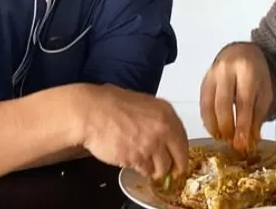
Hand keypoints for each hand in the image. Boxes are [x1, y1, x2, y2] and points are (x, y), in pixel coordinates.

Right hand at [74, 84, 188, 181]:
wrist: (92, 112)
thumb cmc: (111, 105)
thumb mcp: (143, 104)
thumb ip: (158, 119)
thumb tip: (165, 135)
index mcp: (166, 112)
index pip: (183, 139)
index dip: (181, 153)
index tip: (180, 160)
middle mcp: (163, 128)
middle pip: (179, 157)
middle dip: (175, 167)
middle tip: (171, 173)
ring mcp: (151, 144)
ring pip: (163, 167)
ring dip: (156, 169)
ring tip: (146, 164)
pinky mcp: (137, 157)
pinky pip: (145, 170)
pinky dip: (141, 169)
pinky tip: (134, 161)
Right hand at [200, 43, 274, 150]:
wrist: (241, 53)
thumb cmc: (255, 75)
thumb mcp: (265, 92)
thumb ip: (257, 116)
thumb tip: (250, 141)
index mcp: (247, 70)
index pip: (243, 101)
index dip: (242, 124)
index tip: (242, 143)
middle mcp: (227, 69)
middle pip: (222, 103)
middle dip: (226, 126)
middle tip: (232, 142)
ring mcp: (212, 74)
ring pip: (208, 104)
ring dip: (214, 126)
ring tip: (223, 138)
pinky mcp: (203, 80)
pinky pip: (202, 103)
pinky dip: (207, 119)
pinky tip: (214, 129)